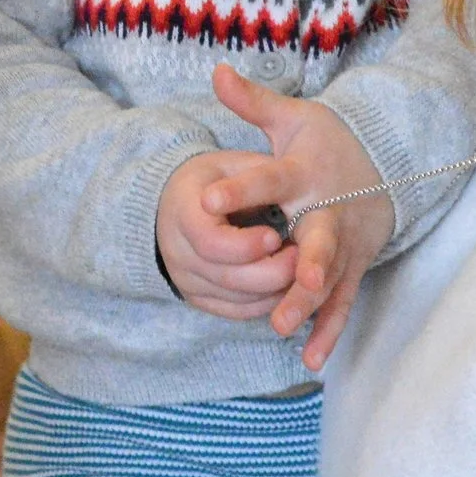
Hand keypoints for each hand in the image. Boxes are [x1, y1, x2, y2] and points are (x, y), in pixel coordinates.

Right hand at [157, 148, 297, 318]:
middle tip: (300, 258)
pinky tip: (286, 286)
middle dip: (270, 272)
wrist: (175, 203)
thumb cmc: (213, 179)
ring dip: (274, 291)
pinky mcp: (199, 298)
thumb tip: (295, 187)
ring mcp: (186, 281)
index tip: (275, 236)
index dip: (246, 245)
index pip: (210, 242)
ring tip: (299, 271)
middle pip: (228, 277)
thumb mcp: (231, 164)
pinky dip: (266, 303)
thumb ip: (258, 175)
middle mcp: (178, 254)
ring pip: (236, 300)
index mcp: (183, 214)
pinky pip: (237, 312)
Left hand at [203, 64, 395, 372]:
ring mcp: (344, 245)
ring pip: (329, 279)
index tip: (206, 200)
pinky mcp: (352, 269)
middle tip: (290, 280)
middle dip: (307, 260)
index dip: (241, 188)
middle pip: (317, 238)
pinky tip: (310, 360)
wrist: (384, 165)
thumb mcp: (293, 117)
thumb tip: (216, 71)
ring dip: (310, 305)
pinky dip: (328, 331)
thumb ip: (253, 102)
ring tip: (283, 326)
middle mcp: (327, 211)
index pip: (269, 178)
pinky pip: (341, 304)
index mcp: (304, 173)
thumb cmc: (325, 142)